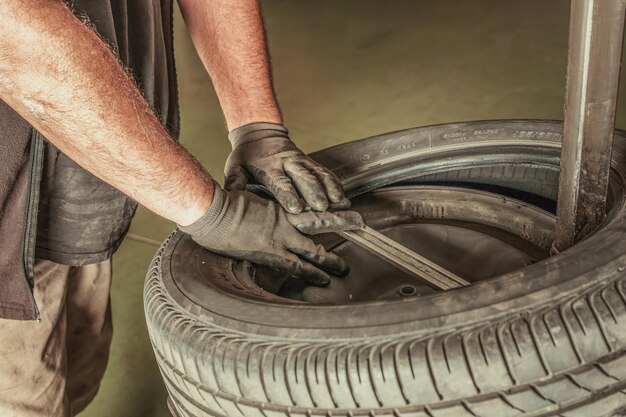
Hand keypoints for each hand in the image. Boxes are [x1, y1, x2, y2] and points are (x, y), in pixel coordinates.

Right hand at [178, 184, 363, 285]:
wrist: (212, 211)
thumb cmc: (222, 202)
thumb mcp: (244, 194)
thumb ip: (258, 201)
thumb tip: (256, 201)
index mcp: (281, 204)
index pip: (312, 205)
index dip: (330, 207)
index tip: (345, 206)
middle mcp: (286, 220)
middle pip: (321, 220)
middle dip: (342, 222)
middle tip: (360, 224)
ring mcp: (281, 237)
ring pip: (314, 249)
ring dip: (331, 259)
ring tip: (344, 268)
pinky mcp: (272, 253)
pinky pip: (297, 266)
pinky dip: (312, 273)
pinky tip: (324, 280)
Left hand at [224, 122, 350, 213]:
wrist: (260, 134)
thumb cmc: (246, 157)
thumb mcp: (235, 166)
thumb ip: (235, 180)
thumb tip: (231, 194)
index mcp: (268, 167)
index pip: (280, 182)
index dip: (288, 195)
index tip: (295, 208)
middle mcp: (288, 163)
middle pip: (303, 179)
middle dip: (314, 193)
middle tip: (322, 207)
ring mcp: (301, 161)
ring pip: (318, 174)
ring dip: (329, 189)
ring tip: (339, 203)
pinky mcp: (310, 162)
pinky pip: (325, 172)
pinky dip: (335, 184)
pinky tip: (343, 197)